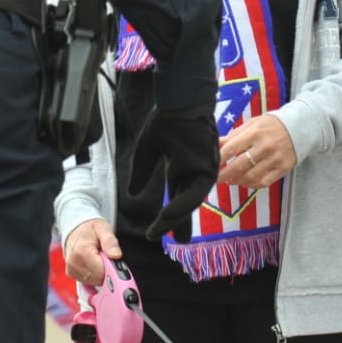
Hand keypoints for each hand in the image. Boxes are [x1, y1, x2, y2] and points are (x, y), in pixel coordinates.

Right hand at [64, 218, 120, 287]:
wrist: (76, 230)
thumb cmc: (90, 229)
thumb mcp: (103, 229)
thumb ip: (110, 242)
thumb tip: (116, 255)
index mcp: (82, 251)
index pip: (101, 271)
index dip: (111, 268)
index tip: (114, 261)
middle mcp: (74, 262)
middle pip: (98, 278)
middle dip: (106, 270)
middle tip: (106, 257)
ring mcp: (71, 270)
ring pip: (94, 281)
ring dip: (100, 273)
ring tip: (98, 259)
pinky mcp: (71, 274)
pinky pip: (88, 281)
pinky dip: (94, 275)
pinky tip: (93, 264)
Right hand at [125, 101, 220, 239]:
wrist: (180, 100)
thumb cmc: (166, 120)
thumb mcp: (148, 150)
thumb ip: (142, 172)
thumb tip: (133, 194)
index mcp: (183, 167)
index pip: (177, 197)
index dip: (171, 217)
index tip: (159, 233)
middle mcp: (195, 171)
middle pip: (187, 203)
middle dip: (179, 224)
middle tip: (175, 242)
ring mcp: (203, 169)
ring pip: (191, 201)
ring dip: (176, 218)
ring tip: (163, 232)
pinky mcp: (208, 165)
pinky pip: (194, 191)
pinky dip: (182, 205)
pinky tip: (170, 216)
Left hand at [218, 114, 297, 189]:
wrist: (300, 127)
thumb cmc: (272, 125)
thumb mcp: (252, 124)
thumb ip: (233, 135)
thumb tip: (215, 143)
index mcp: (255, 133)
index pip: (231, 148)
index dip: (218, 159)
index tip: (211, 165)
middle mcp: (265, 146)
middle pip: (239, 165)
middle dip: (224, 174)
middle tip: (215, 179)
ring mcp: (275, 159)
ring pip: (251, 177)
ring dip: (237, 181)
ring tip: (229, 180)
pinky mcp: (282, 168)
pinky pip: (264, 182)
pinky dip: (252, 185)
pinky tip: (245, 182)